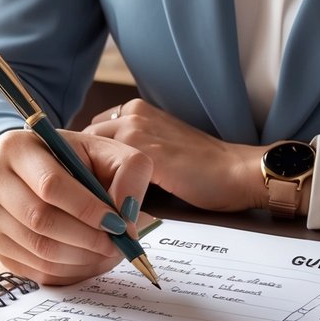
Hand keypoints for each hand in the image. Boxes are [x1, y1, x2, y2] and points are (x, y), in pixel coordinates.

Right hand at [0, 129, 151, 284]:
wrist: (28, 167)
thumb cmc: (71, 159)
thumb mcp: (103, 150)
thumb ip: (127, 172)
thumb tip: (126, 217)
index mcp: (17, 147)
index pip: (50, 185)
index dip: (88, 210)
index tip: (119, 224)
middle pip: (40, 220)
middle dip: (87, 239)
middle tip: (117, 245)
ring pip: (36, 249)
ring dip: (80, 258)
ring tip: (106, 253)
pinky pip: (30, 268)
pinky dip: (65, 271)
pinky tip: (85, 260)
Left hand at [85, 99, 267, 211]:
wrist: (236, 172)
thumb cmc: (205, 169)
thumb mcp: (162, 149)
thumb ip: (134, 152)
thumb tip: (102, 176)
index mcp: (137, 110)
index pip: (91, 133)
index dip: (89, 160)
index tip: (94, 182)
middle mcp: (132, 114)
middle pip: (83, 143)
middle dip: (84, 169)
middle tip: (92, 197)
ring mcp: (135, 130)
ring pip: (88, 157)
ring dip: (89, 181)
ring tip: (100, 206)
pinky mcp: (142, 153)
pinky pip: (103, 173)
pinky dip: (102, 192)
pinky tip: (111, 210)